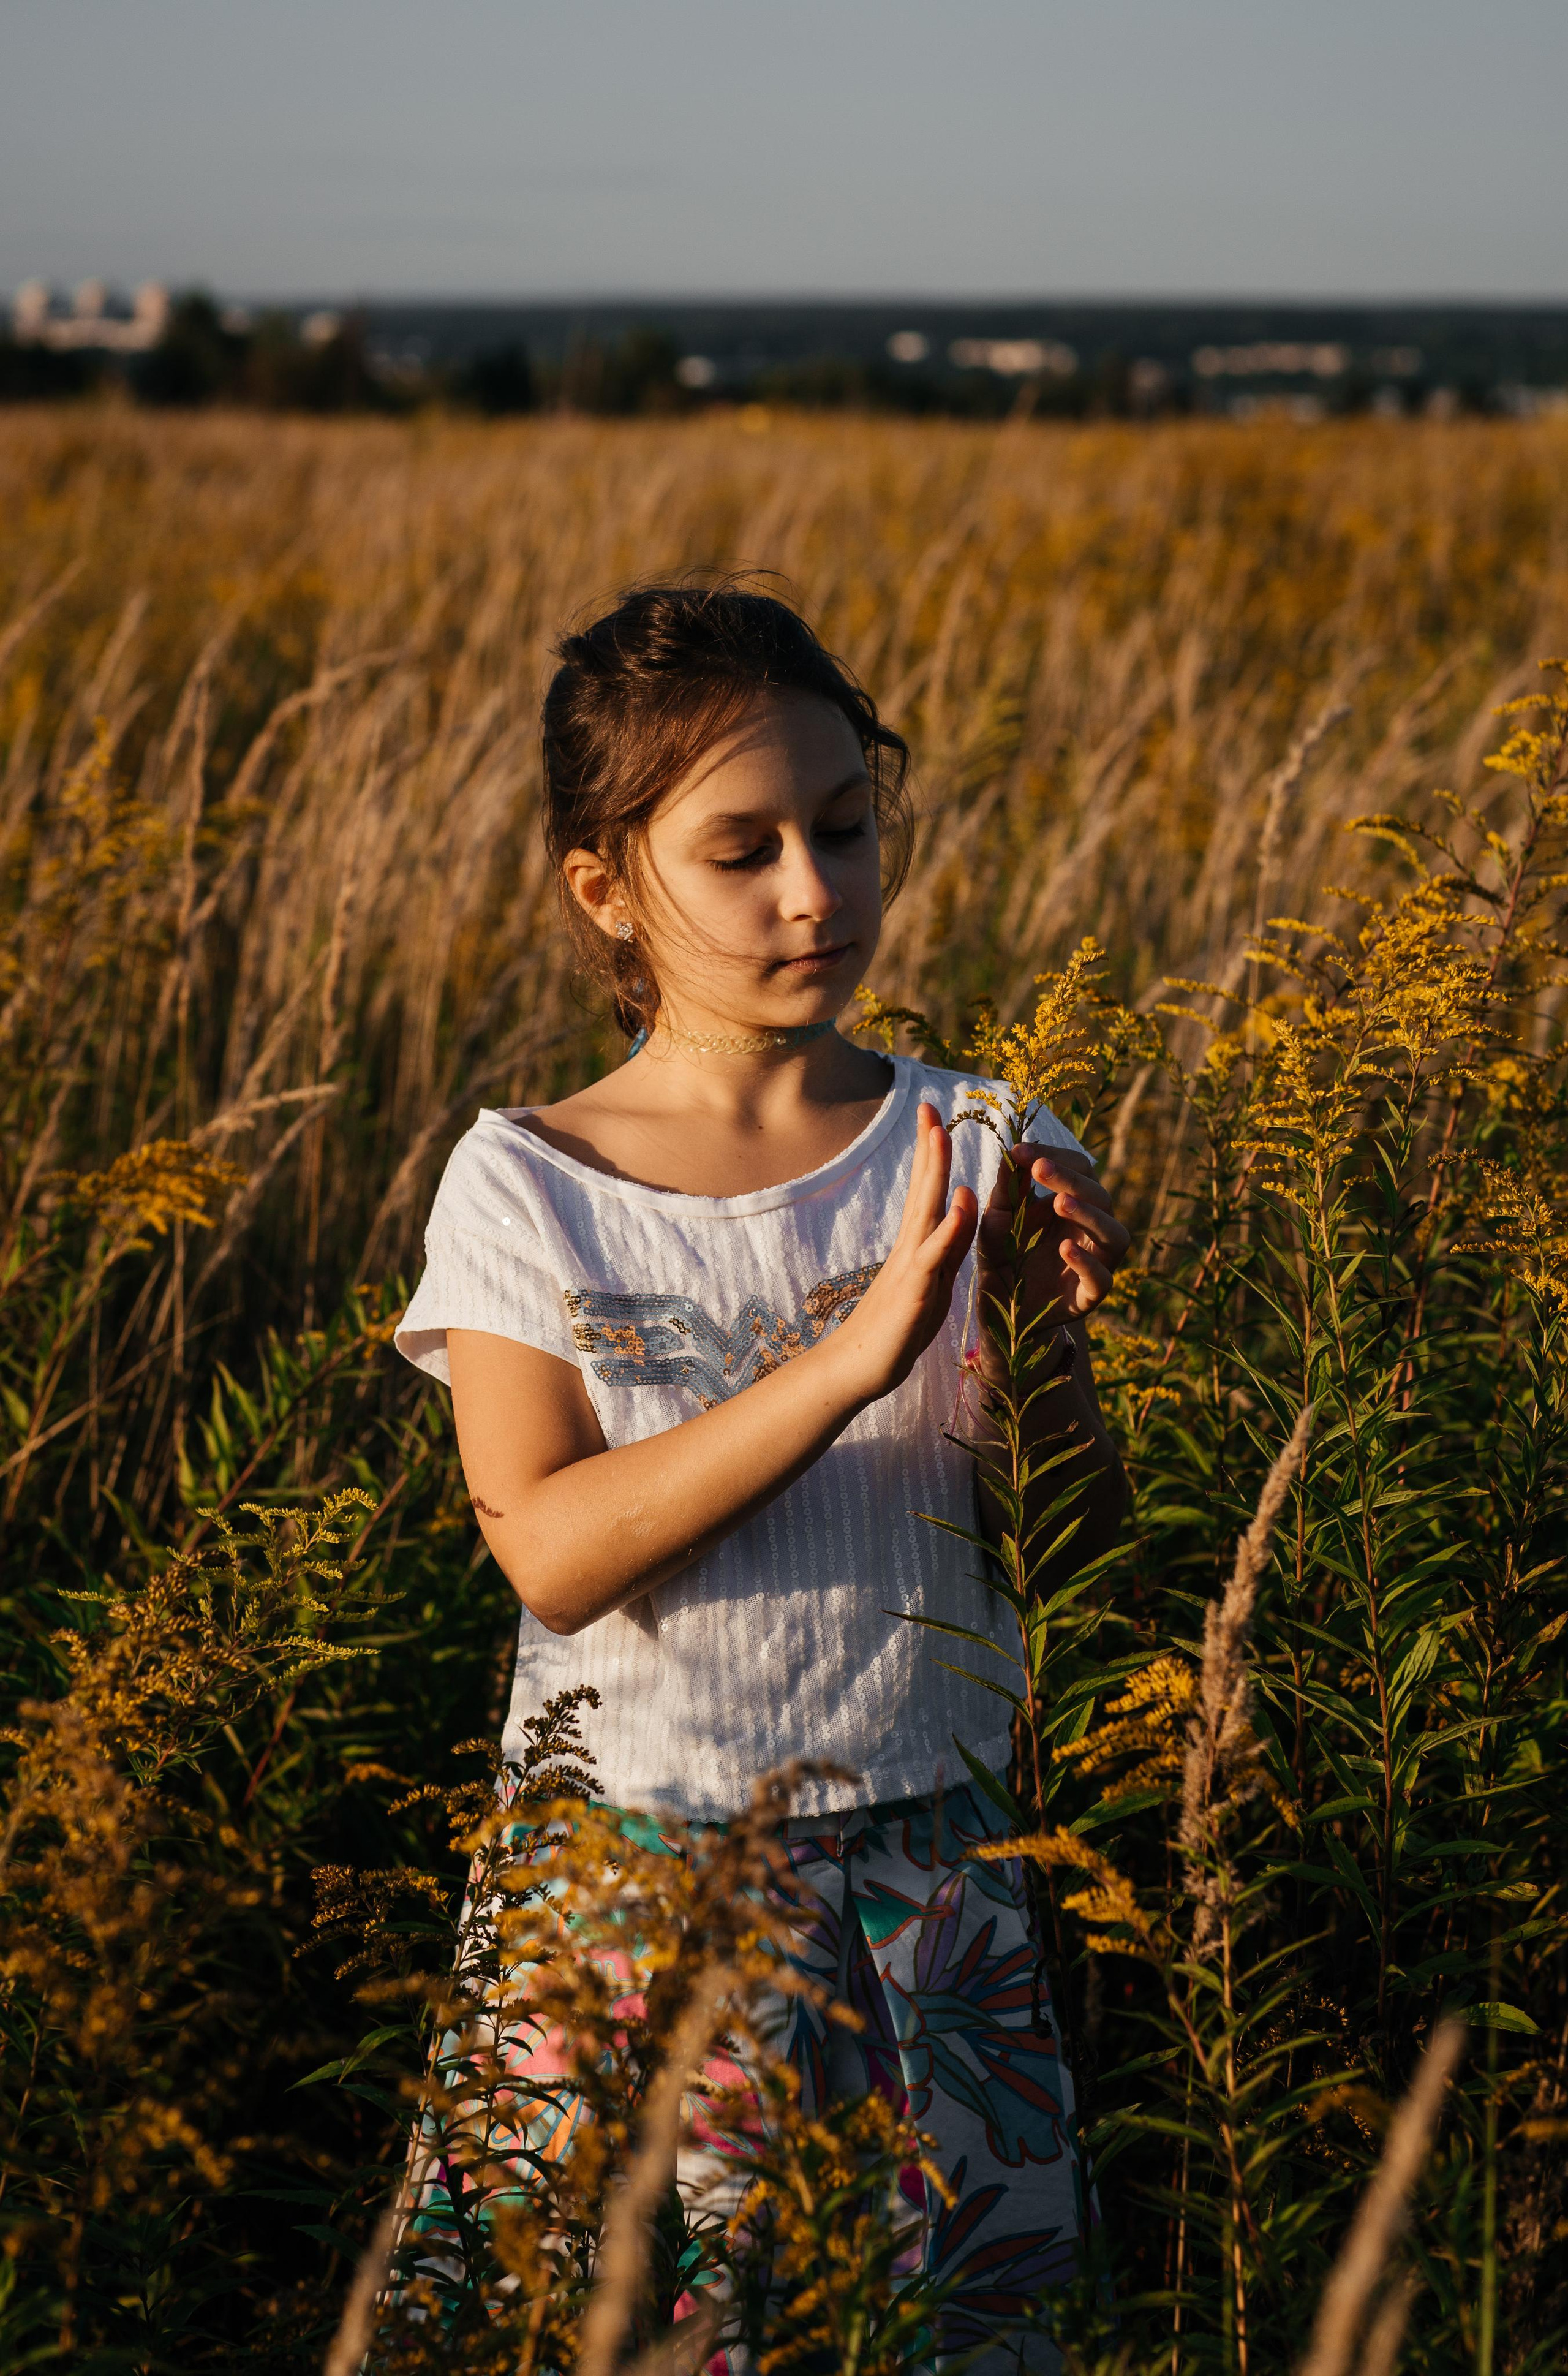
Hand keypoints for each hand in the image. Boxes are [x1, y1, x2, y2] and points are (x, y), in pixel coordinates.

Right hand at [825, 1103, 977, 1405]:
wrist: (861, 1367)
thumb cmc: (899, 1328)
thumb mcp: (936, 1280)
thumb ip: (951, 1244)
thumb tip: (964, 1203)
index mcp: (917, 1245)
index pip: (927, 1190)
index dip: (931, 1153)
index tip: (933, 1116)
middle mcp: (911, 1248)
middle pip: (923, 1189)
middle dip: (928, 1147)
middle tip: (929, 1107)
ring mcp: (911, 1268)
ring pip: (926, 1212)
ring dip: (934, 1173)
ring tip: (941, 1135)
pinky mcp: (916, 1292)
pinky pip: (936, 1256)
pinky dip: (950, 1228)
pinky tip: (961, 1203)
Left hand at [976, 1141, 1128, 1322]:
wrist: (1000, 1309)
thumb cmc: (1003, 1256)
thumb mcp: (998, 1219)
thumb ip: (1007, 1189)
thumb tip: (1012, 1150)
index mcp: (1075, 1204)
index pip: (1080, 1169)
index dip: (1055, 1156)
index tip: (1020, 1151)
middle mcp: (1093, 1230)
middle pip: (1100, 1196)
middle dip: (1070, 1179)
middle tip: (1040, 1168)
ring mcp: (1097, 1263)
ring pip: (1114, 1234)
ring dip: (1089, 1215)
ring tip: (1059, 1202)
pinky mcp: (1091, 1296)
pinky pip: (1101, 1278)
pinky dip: (1086, 1262)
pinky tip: (1064, 1249)